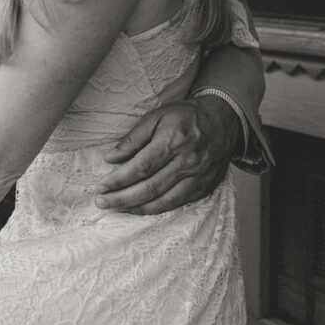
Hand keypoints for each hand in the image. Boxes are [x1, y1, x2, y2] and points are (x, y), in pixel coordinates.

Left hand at [96, 96, 240, 214]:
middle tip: (102, 202)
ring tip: (117, 209)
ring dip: (137, 208)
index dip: (119, 180)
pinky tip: (141, 208)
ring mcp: (199, 177)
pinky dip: (157, 209)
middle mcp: (188, 161)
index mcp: (174, 140)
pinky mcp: (205, 187)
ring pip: (164, 201)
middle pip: (150, 188)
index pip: (141, 167)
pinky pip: (178, 204)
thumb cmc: (185, 116)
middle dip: (123, 198)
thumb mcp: (156, 117)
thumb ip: (133, 139)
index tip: (101, 187)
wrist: (223, 120)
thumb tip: (109, 158)